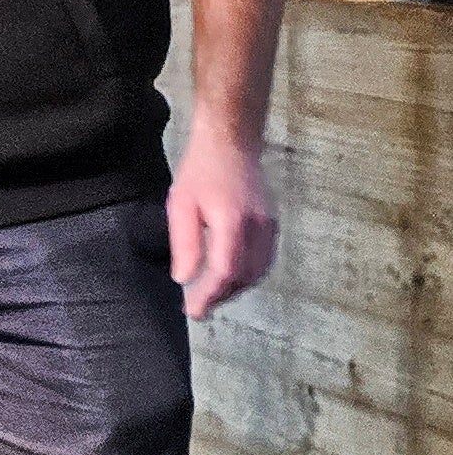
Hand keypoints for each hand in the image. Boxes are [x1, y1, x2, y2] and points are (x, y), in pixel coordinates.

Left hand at [167, 130, 277, 318]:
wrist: (231, 143)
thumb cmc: (201, 171)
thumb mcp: (181, 205)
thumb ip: (185, 243)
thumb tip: (184, 279)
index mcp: (232, 220)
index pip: (225, 270)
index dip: (210, 295)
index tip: (194, 311)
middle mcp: (257, 226)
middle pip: (244, 276)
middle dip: (222, 296)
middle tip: (198, 307)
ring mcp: (269, 225)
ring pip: (258, 272)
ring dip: (235, 289)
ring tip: (211, 296)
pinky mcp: (272, 224)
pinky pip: (264, 260)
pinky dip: (248, 276)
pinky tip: (230, 278)